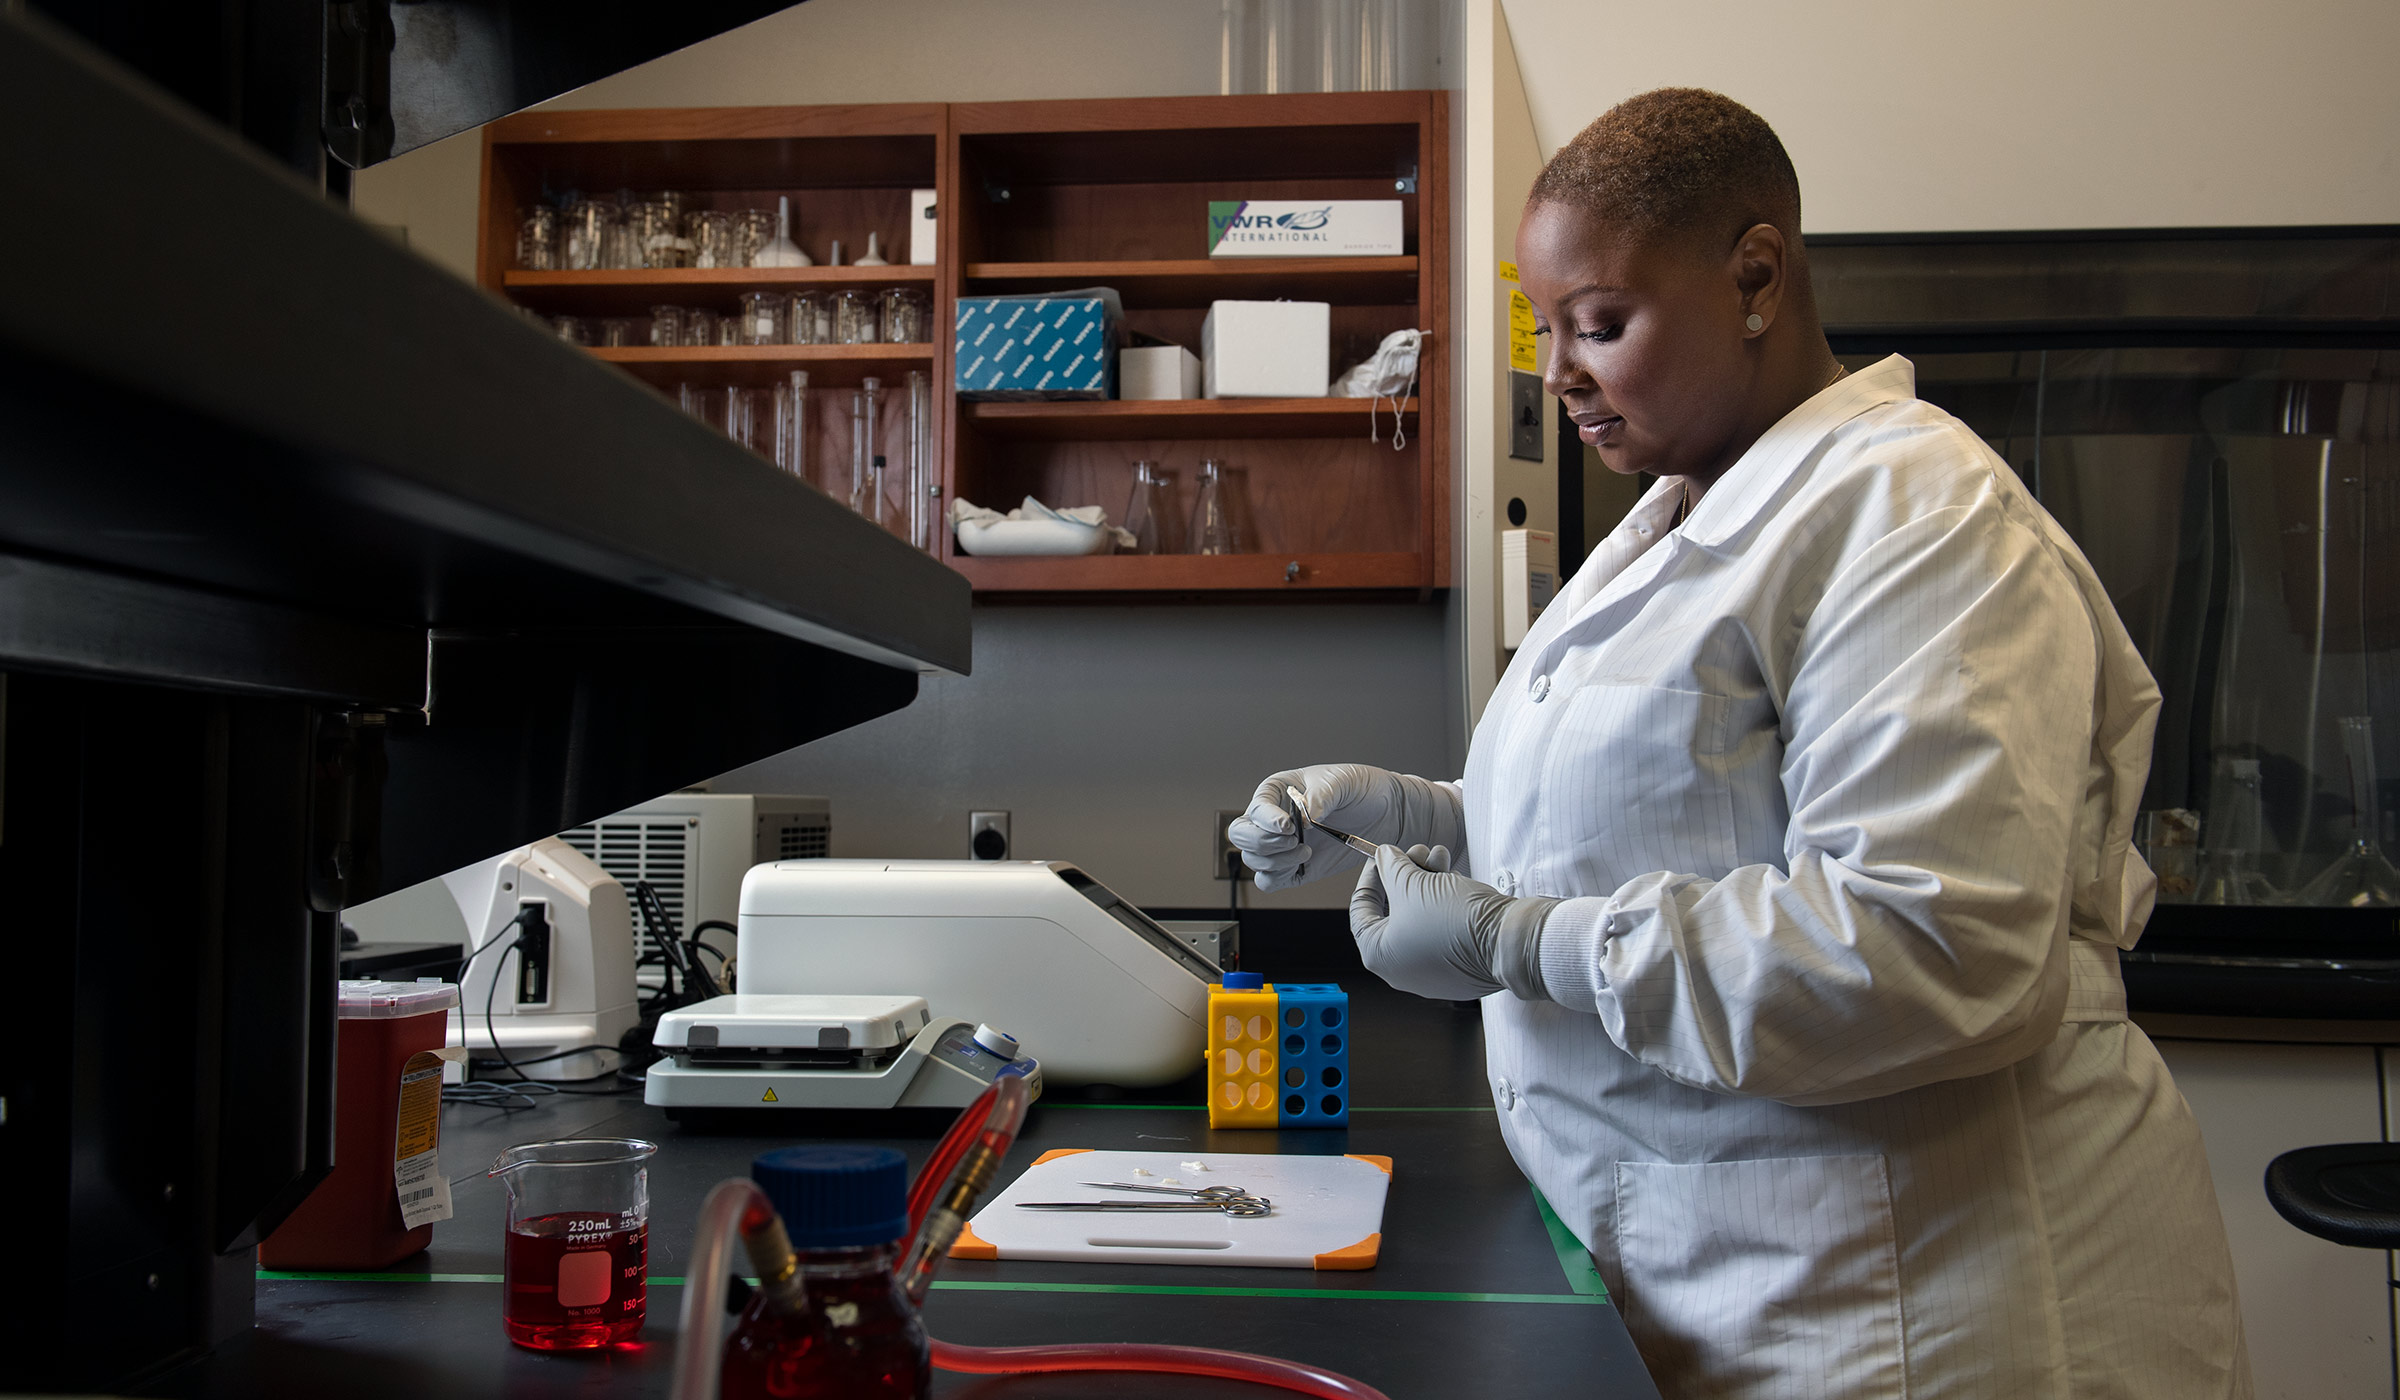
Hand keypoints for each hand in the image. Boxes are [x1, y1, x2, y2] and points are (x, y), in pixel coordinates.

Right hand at [1227, 764, 1461, 892]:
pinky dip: (1277, 877)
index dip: (1266, 819)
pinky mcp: (1294, 868)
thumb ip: (1323, 795)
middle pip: (1241, 835)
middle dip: (1262, 842)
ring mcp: (1282, 845)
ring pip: (1252, 860)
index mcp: (1279, 791)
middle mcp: (1273, 818)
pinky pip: (1268, 880)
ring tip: (1306, 850)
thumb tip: (1306, 815)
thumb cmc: (1362, 788)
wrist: (1388, 813)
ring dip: (1275, 860)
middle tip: (1292, 840)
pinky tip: (1303, 862)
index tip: (1289, 826)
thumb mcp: (1344, 781)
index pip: (1256, 807)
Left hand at [1350, 845, 1557, 1001]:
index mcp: (1380, 956)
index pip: (1361, 911)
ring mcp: (1432, 971)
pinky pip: (1443, 929)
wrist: (1508, 942)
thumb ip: (1391, 866)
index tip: (1380, 857)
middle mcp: (1402, 970)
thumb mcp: (1412, 883)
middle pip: (1394, 911)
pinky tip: (1455, 878)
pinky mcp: (1459, 967)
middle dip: (1406, 874)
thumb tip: (1384, 857)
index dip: (1370, 877)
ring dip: (1428, 881)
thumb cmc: (1453, 919)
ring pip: (1421, 917)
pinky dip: (1445, 903)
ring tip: (1440, 856)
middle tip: (1418, 851)